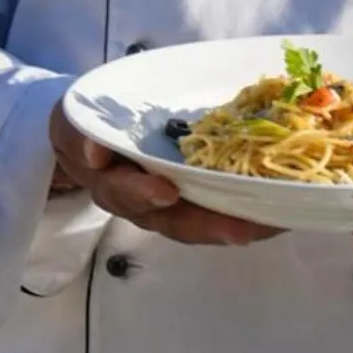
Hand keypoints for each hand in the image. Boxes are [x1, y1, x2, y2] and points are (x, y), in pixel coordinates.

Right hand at [48, 104, 281, 246]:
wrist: (94, 135)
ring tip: (272, 223)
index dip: (145, 194)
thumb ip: (80, 135)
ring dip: (236, 224)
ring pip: (201, 222)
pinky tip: (279, 210)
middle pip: (174, 221)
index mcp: (112, 183)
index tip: (167, 191)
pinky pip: (218, 207)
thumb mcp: (73, 123)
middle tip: (242, 229)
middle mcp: (144, 203)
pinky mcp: (195, 194)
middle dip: (208, 225)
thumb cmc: (87, 126)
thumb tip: (95, 153)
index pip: (126, 193)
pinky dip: (246, 211)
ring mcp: (171, 204)